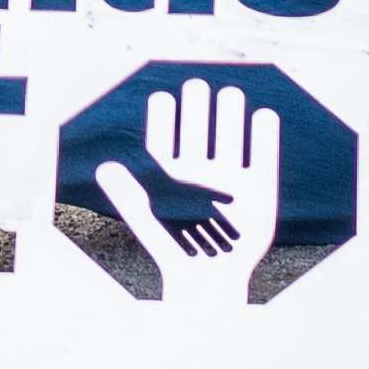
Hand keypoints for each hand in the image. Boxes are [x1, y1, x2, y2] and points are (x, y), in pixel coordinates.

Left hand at [142, 75, 279, 276]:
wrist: (210, 282)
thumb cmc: (174, 253)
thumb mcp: (149, 222)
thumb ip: (129, 194)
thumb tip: (105, 166)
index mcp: (171, 175)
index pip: (166, 138)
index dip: (164, 118)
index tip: (163, 99)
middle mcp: (200, 172)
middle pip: (198, 132)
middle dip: (198, 110)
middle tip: (197, 86)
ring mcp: (230, 180)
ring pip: (229, 139)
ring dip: (229, 117)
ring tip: (229, 93)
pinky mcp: (259, 192)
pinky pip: (262, 159)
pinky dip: (264, 139)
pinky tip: (264, 116)